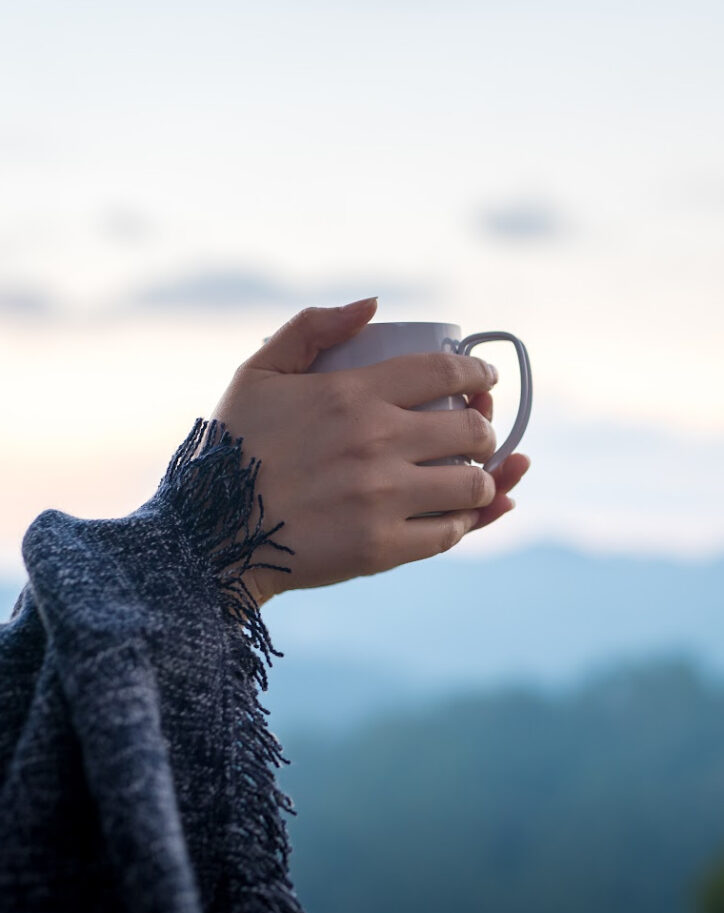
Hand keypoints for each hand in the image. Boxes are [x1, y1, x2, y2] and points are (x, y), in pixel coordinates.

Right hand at [209, 298, 529, 605]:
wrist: (210, 532)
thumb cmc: (232, 447)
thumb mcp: (258, 372)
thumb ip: (312, 328)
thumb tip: (373, 305)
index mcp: (352, 394)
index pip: (445, 371)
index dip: (478, 372)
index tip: (486, 379)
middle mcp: (376, 442)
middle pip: (472, 428)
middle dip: (486, 428)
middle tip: (477, 434)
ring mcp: (381, 498)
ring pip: (473, 484)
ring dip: (485, 479)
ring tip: (473, 478)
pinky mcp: (380, 547)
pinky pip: (450, 533)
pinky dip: (464, 523)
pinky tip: (460, 515)